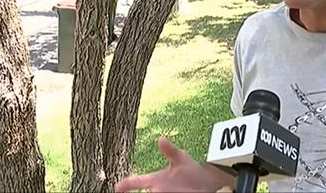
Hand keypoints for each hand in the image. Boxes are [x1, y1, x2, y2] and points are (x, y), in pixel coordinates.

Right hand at [115, 137, 233, 191]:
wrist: (209, 185)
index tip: (116, 187)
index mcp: (156, 180)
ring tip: (151, 192)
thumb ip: (170, 150)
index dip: (125, 184)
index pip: (135, 181)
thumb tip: (161, 138)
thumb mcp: (181, 158)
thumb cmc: (193, 172)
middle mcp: (158, 191)